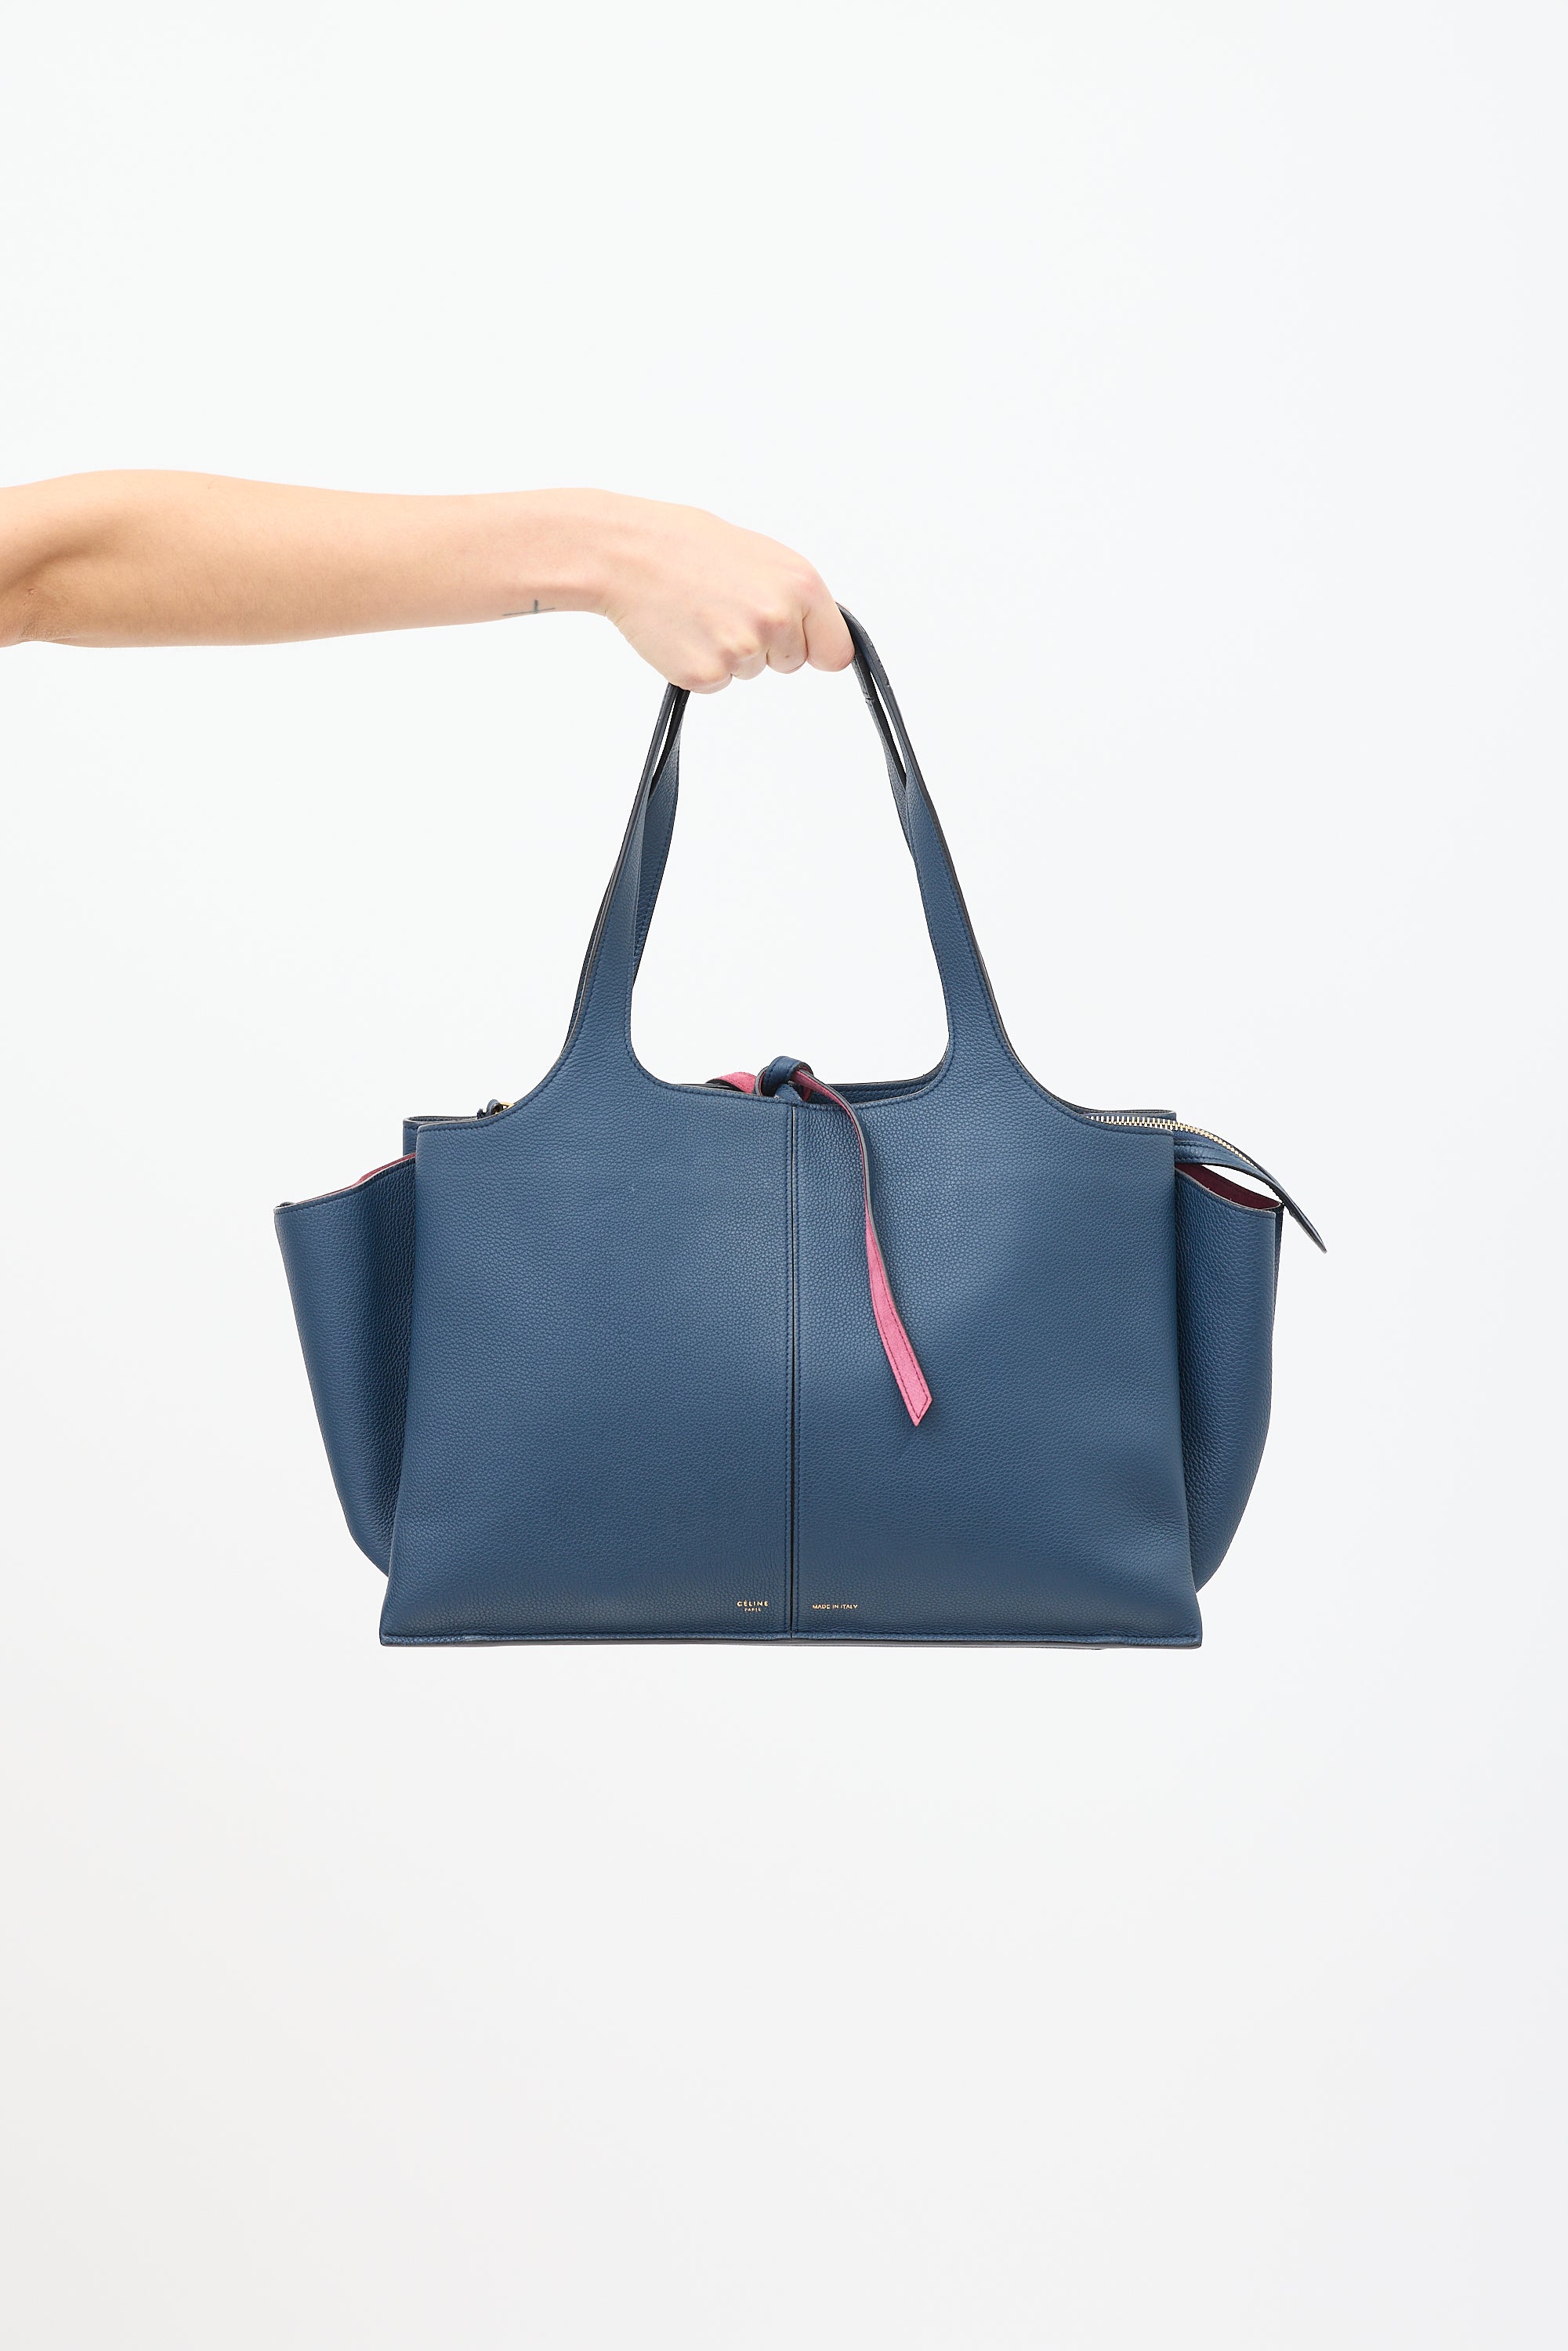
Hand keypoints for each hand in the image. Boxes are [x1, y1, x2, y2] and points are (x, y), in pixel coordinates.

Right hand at [581, 492, 854, 691]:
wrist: (629, 553)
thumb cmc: (688, 546)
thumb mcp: (761, 555)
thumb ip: (795, 595)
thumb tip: (819, 631)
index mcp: (800, 586)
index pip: (836, 651)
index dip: (815, 648)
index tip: (803, 645)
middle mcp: (777, 620)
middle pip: (791, 663)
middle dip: (766, 644)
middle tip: (727, 607)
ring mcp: (742, 651)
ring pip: (751, 671)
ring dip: (729, 651)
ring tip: (702, 611)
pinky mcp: (706, 675)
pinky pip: (716, 682)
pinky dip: (700, 663)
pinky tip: (684, 630)